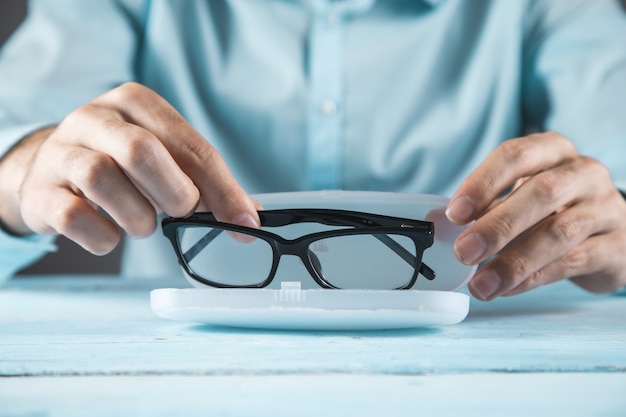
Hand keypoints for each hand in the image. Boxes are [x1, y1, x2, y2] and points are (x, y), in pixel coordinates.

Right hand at [0, 82, 259, 253]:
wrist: (51, 170)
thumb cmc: (121, 164)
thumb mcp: (164, 159)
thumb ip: (205, 184)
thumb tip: (248, 218)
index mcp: (136, 103)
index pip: (190, 146)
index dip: (223, 189)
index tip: (244, 223)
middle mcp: (95, 118)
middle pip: (141, 151)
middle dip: (174, 194)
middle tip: (181, 213)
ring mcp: (62, 151)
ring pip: (101, 178)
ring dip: (137, 216)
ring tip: (143, 224)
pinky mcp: (41, 190)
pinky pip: (74, 216)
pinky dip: (103, 237)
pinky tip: (111, 236)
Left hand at [445, 132, 625, 299]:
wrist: (610, 230)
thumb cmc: (551, 208)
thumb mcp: (517, 196)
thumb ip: (481, 206)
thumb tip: (436, 222)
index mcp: (552, 150)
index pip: (515, 156)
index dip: (482, 183)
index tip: (455, 213)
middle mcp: (583, 173)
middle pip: (540, 193)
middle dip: (496, 225)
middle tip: (463, 251)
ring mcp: (605, 208)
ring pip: (559, 233)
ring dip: (513, 261)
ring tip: (481, 284)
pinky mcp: (616, 245)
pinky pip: (573, 262)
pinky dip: (534, 278)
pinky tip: (507, 289)